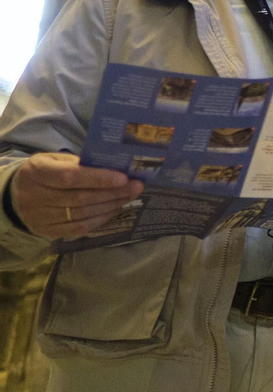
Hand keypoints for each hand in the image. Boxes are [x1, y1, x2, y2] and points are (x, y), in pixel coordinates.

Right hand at [9, 152, 142, 240]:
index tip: (123, 178)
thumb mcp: (55, 160)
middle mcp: (34, 196)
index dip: (98, 178)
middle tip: (136, 187)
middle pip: (79, 198)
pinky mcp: (45, 231)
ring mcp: (38, 217)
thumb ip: (79, 163)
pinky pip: (78, 229)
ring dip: (111, 206)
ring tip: (130, 197)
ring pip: (81, 215)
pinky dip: (100, 219)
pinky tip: (115, 209)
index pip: (69, 177)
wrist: (17, 195)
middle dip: (113, 193)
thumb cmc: (44, 172)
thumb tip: (114, 167)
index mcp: (36, 172)